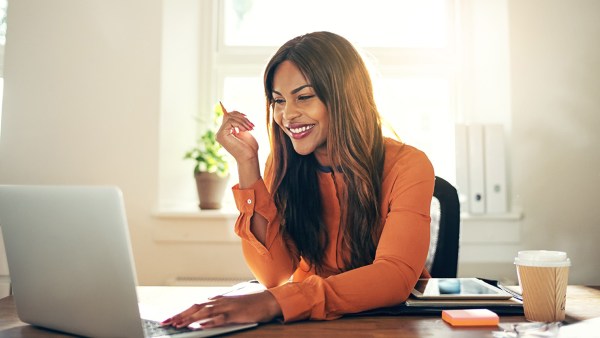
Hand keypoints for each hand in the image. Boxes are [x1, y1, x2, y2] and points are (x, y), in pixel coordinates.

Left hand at [161, 291, 281, 328]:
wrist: (268, 300)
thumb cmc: (250, 304)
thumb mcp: (231, 306)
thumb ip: (218, 309)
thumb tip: (203, 317)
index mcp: (217, 300)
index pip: (195, 305)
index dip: (181, 312)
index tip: (169, 319)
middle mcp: (220, 302)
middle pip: (195, 308)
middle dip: (179, 315)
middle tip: (166, 323)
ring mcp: (227, 307)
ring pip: (204, 313)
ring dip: (190, 319)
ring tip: (178, 325)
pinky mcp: (235, 314)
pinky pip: (220, 318)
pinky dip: (209, 322)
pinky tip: (201, 326)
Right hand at [215, 105, 258, 163]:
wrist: (250, 157)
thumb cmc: (249, 147)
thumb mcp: (244, 131)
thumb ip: (238, 123)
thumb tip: (235, 112)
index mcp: (225, 132)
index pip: (227, 116)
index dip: (237, 113)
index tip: (247, 117)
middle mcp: (220, 133)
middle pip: (228, 115)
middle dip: (241, 118)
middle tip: (251, 125)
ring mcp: (219, 134)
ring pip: (229, 117)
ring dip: (242, 121)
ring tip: (250, 128)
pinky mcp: (221, 135)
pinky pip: (229, 122)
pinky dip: (239, 124)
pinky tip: (244, 130)